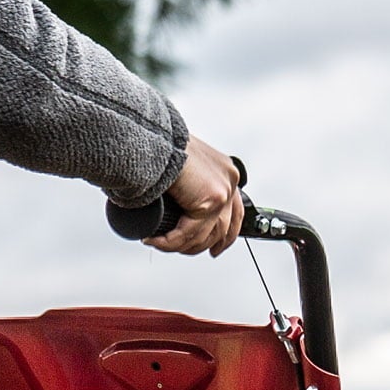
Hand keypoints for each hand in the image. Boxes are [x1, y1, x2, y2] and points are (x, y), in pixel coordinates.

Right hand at [147, 137, 244, 256]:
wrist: (154, 139)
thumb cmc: (160, 148)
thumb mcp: (183, 170)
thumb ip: (188, 187)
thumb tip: (178, 210)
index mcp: (225, 173)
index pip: (235, 212)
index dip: (226, 236)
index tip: (215, 249)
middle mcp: (229, 181)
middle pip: (223, 229)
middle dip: (202, 246)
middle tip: (183, 250)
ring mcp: (223, 191)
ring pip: (204, 235)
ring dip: (180, 246)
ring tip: (160, 243)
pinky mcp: (211, 200)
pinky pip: (188, 234)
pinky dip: (169, 242)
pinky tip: (155, 240)